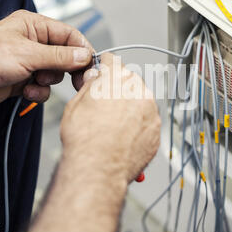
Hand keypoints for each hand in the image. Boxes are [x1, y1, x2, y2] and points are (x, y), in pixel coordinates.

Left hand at [0, 10, 93, 107]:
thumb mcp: (28, 54)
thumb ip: (59, 56)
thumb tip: (84, 55)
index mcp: (35, 27)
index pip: (69, 35)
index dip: (82, 49)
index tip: (91, 64)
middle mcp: (35, 43)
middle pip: (66, 56)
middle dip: (69, 69)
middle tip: (79, 81)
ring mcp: (30, 62)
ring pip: (56, 74)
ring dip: (49, 81)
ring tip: (36, 81)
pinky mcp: (25, 80)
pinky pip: (43, 87)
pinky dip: (38, 92)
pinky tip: (26, 91)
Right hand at [60, 53, 160, 182]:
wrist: (98, 169)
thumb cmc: (84, 140)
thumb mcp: (75, 105)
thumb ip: (89, 86)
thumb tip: (95, 79)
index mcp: (116, 78)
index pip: (112, 62)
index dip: (105, 67)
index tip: (104, 71)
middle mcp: (138, 90)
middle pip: (129, 82)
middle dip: (119, 90)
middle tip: (105, 106)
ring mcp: (150, 110)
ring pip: (141, 101)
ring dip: (131, 108)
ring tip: (113, 126)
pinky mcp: (157, 129)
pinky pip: (148, 121)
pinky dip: (139, 126)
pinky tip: (124, 137)